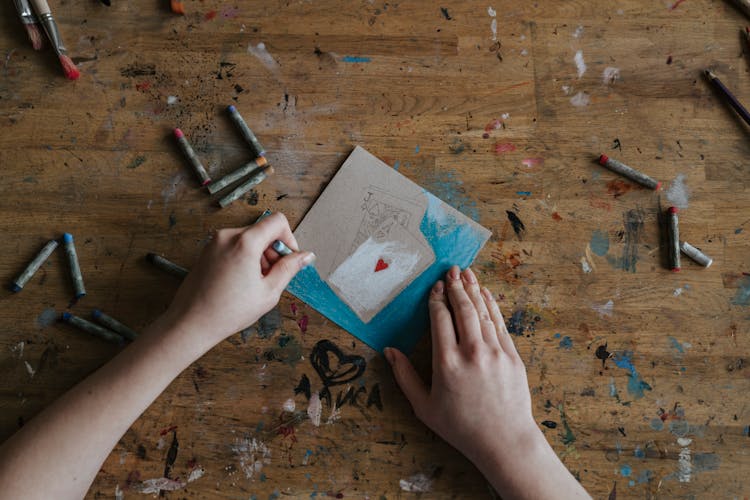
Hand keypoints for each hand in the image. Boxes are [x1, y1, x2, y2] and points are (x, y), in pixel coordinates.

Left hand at [162, 213, 314, 350]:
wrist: (191, 322)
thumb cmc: (228, 311)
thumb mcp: (268, 291)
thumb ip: (289, 268)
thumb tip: (306, 255)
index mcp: (244, 242)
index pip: (277, 221)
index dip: (289, 239)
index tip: (288, 259)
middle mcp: (228, 235)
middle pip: (263, 231)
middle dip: (273, 251)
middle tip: (271, 278)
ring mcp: (215, 242)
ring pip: (249, 239)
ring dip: (259, 256)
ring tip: (254, 283)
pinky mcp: (207, 250)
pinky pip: (234, 245)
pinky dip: (244, 258)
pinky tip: (240, 282)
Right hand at [385, 266, 535, 463]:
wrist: (504, 441)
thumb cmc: (461, 427)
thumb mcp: (424, 406)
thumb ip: (405, 376)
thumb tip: (390, 351)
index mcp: (446, 363)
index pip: (440, 318)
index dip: (436, 299)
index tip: (434, 287)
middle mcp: (471, 352)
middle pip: (462, 308)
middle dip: (455, 286)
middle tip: (451, 270)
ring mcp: (495, 352)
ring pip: (483, 312)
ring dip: (473, 290)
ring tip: (467, 273)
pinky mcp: (512, 356)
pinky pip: (500, 324)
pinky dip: (492, 306)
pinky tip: (486, 294)